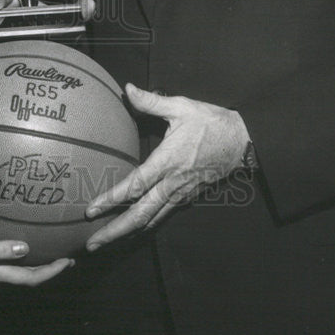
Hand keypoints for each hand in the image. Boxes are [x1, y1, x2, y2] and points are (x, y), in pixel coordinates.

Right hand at [0, 223, 72, 289]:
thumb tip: (25, 250)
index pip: (29, 278)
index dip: (51, 272)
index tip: (67, 262)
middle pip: (26, 280)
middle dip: (48, 272)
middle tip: (67, 260)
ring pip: (17, 277)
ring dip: (36, 269)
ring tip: (51, 257)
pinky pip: (7, 271)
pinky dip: (22, 265)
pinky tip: (23, 253)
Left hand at [84, 85, 249, 249]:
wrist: (243, 141)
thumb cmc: (211, 122)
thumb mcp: (181, 106)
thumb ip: (151, 101)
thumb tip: (128, 89)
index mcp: (168, 161)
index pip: (135, 185)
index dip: (111, 199)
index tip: (91, 210)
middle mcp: (173, 183)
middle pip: (140, 214)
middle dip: (115, 231)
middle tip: (92, 245)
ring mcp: (181, 193)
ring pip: (152, 220)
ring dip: (127, 233)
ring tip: (105, 242)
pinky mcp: (188, 196)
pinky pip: (163, 215)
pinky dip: (145, 225)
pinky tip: (133, 229)